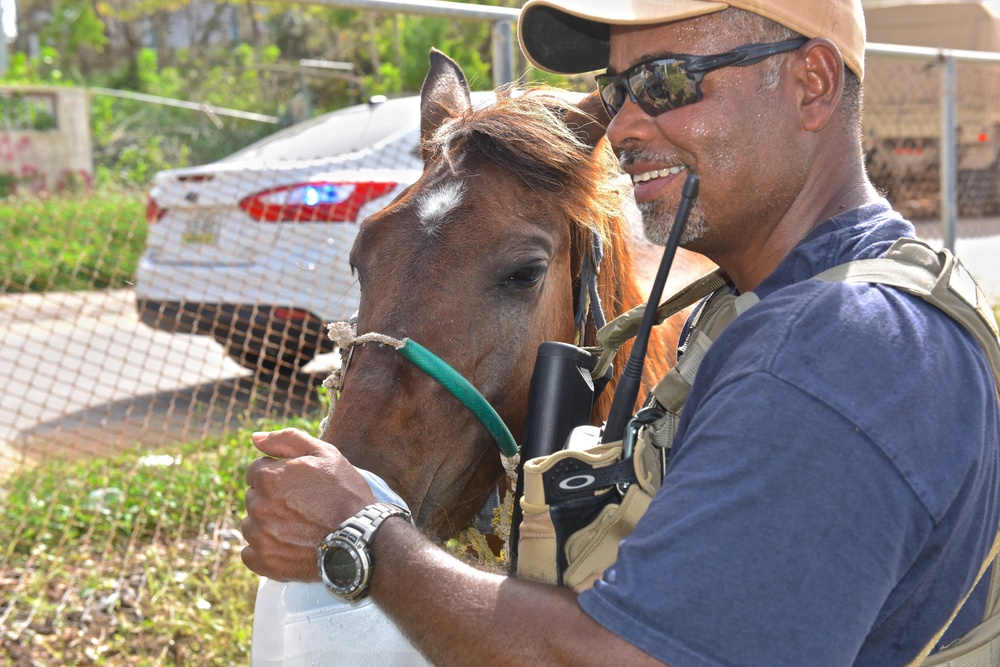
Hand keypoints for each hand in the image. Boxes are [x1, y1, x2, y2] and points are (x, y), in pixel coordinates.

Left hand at [241, 428, 375, 580]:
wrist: (362, 538)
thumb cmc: (345, 492)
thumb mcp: (324, 454)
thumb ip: (286, 440)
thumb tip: (254, 438)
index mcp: (269, 478)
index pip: (256, 471)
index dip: (279, 474)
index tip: (299, 485)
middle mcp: (259, 507)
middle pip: (254, 497)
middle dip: (272, 498)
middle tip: (303, 506)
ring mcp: (260, 537)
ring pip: (251, 525)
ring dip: (267, 524)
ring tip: (298, 527)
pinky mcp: (265, 562)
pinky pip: (249, 554)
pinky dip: (264, 550)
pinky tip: (288, 545)